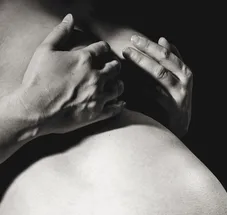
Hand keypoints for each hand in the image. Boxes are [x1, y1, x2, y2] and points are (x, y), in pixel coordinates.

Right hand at [19, 14, 124, 134]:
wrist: (36, 109)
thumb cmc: (38, 79)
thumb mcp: (45, 50)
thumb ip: (60, 33)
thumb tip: (70, 18)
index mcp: (84, 59)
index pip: (102, 49)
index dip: (103, 48)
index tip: (102, 50)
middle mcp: (95, 76)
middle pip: (114, 68)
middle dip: (114, 66)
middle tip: (113, 67)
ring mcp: (98, 96)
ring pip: (118, 88)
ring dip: (118, 84)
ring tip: (116, 84)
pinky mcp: (97, 113)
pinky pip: (115, 109)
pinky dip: (119, 105)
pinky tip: (120, 103)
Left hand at [122, 34, 192, 137]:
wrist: (179, 128)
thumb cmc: (174, 101)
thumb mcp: (175, 79)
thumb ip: (170, 61)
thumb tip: (163, 39)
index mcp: (185, 72)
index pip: (166, 54)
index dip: (150, 45)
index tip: (133, 39)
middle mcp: (185, 81)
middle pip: (163, 61)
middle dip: (144, 51)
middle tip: (127, 46)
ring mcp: (181, 95)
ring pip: (160, 74)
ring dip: (142, 63)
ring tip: (128, 57)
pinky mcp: (175, 108)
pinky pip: (156, 94)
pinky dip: (143, 87)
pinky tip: (130, 82)